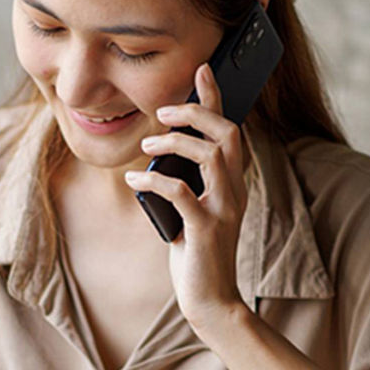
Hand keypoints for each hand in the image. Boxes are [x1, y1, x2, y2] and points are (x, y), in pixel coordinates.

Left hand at [125, 63, 248, 332]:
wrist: (210, 300)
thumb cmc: (197, 253)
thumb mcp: (191, 210)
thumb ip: (185, 183)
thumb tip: (158, 154)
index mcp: (233, 183)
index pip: (231, 130)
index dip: (217, 98)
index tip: (202, 70)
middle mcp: (236, 191)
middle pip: (228, 134)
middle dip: (196, 112)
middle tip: (163, 110)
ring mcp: (224, 210)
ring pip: (211, 156)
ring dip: (176, 143)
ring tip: (146, 146)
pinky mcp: (206, 230)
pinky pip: (182, 193)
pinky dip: (154, 180)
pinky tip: (134, 179)